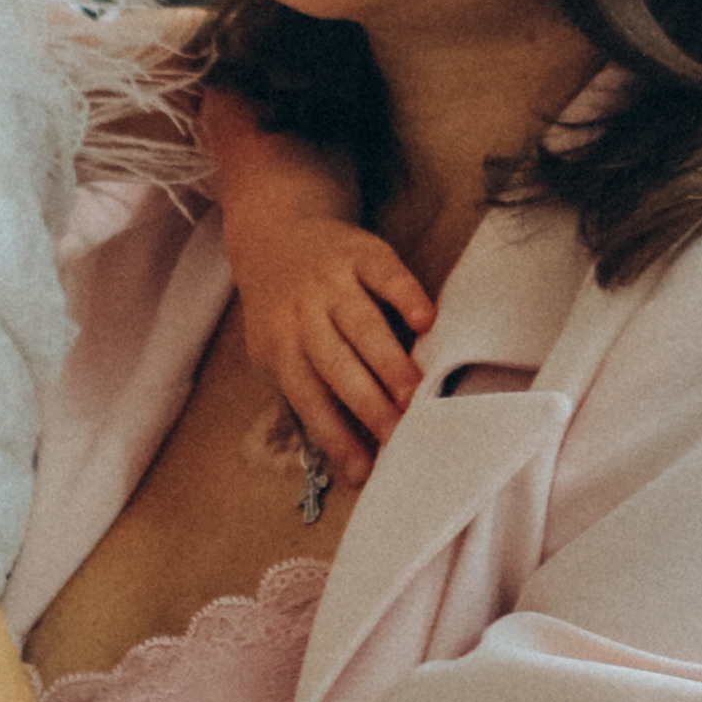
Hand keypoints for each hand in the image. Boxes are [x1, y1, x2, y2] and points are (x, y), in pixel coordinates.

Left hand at [231, 214, 431, 487]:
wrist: (275, 231)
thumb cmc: (284, 308)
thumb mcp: (275, 347)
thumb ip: (306, 387)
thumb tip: (344, 450)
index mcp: (280, 344)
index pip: (307, 397)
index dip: (334, 435)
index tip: (363, 470)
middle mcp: (304, 313)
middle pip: (335, 363)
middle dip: (367, 402)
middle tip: (399, 434)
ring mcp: (332, 282)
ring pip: (362, 324)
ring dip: (389, 361)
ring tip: (416, 395)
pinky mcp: (362, 253)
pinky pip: (386, 275)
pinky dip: (405, 296)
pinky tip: (426, 320)